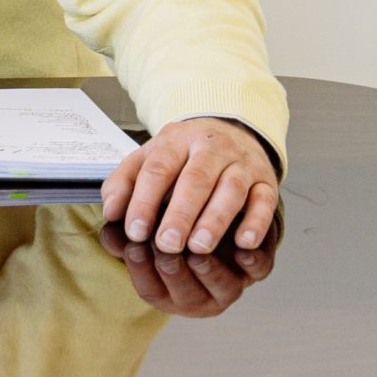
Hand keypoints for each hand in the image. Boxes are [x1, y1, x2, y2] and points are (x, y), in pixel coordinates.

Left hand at [99, 117, 278, 255]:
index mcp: (176, 140)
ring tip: (199, 247)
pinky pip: (265, 201)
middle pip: (196, 180)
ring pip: (231, 189)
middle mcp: (212, 148)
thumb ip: (123, 183)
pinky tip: (244, 243)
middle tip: (167, 245)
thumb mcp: (146, 158)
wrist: (229, 129)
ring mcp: (242, 163)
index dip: (145, 201)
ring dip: (215, 220)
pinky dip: (256, 222)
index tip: (135, 232)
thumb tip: (110, 213)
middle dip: (181, 214)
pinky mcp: (266, 181)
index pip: (158, 169)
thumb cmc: (181, 155)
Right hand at [100, 219, 277, 318]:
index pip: (151, 290)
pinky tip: (242, 249)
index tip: (134, 246)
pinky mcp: (257, 266)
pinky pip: (259, 271)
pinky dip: (253, 262)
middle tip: (163, 249)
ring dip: (210, 272)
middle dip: (174, 272)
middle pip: (187, 296)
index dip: (141, 270)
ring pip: (224, 289)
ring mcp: (229, 284)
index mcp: (166, 291)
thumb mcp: (138, 222)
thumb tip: (110, 231)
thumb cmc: (165, 218)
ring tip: (197, 253)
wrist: (211, 202)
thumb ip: (121, 228)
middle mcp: (199, 296)